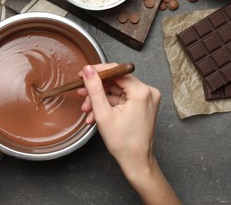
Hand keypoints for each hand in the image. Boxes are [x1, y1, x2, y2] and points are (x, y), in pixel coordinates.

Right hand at [78, 63, 179, 204]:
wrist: (136, 161)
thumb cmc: (123, 143)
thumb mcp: (103, 113)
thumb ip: (95, 88)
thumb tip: (88, 70)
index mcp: (141, 92)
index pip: (116, 71)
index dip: (97, 72)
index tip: (82, 74)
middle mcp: (148, 92)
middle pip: (116, 82)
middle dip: (97, 91)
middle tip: (82, 96)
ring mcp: (146, 98)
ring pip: (117, 91)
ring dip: (100, 100)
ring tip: (88, 111)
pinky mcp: (143, 105)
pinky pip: (122, 99)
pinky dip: (108, 105)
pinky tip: (96, 114)